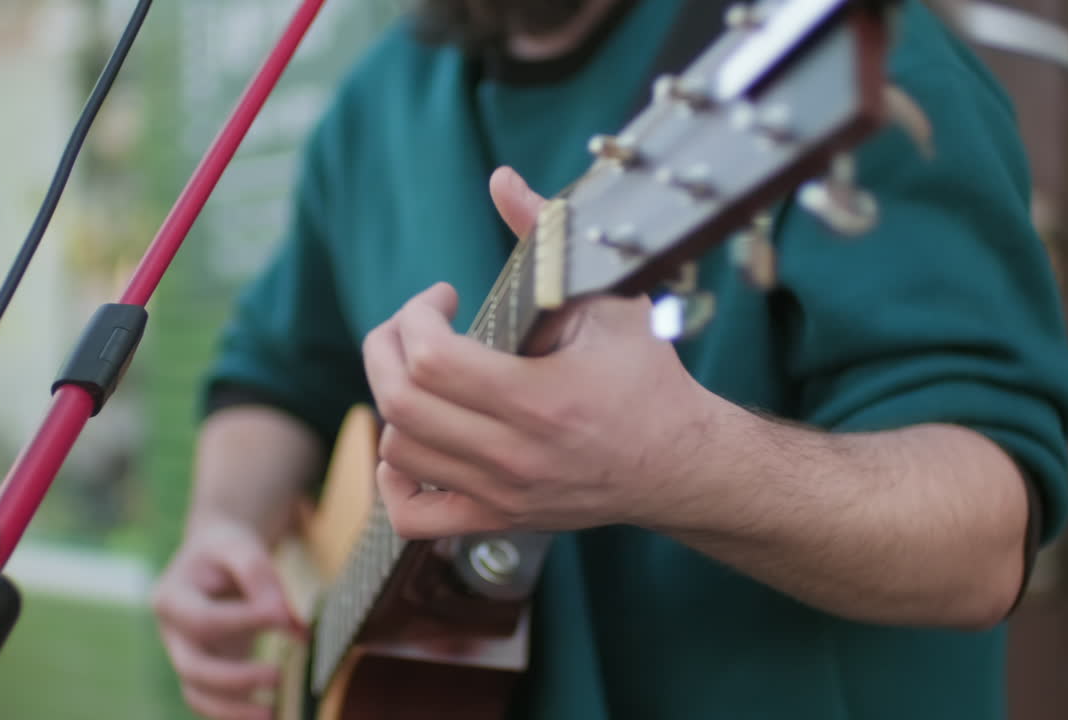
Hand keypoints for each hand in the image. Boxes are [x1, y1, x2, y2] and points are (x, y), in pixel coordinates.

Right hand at [152, 520, 305, 719]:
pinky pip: (211, 701)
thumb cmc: (225, 549)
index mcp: (171, 597)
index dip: (242, 621)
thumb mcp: (238, 546)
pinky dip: (234, 713)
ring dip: (233, 709)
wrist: (213, 557)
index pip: (203, 619)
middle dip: (234, 678)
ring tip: (273, 715)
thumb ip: (258, 574)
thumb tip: (285, 617)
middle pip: (191, 667)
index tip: (284, 616)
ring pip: (197, 694)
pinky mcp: (203, 670)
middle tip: (278, 676)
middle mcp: (172, 632)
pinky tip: (267, 715)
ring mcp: (185, 654)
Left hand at [362, 167, 716, 538]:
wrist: (682, 465)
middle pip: (399, 404)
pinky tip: (413, 443)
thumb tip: (501, 179)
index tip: (441, 298)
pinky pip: (413, 518)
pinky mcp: (498, 520)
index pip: (430, 360)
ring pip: (398, 452)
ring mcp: (502, 494)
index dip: (415, 315)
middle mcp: (515, 454)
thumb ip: (549, 237)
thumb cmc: (648, 379)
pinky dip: (394, 479)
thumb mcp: (609, 299)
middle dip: (384, 348)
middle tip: (408, 327)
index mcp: (542, 398)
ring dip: (392, 401)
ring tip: (422, 375)